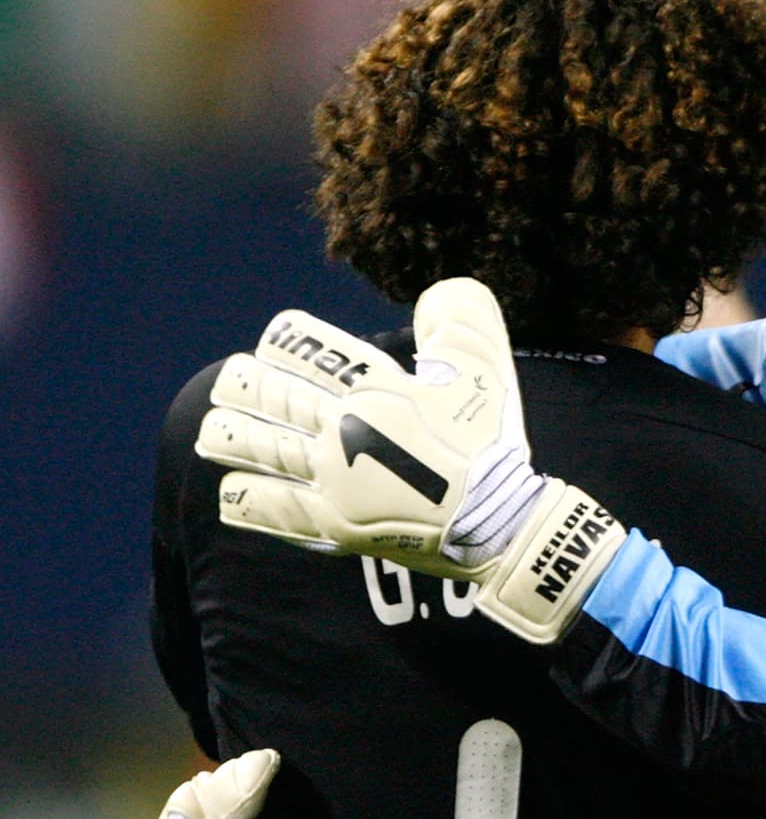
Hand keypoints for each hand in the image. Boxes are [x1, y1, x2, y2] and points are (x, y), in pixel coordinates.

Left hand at [198, 278, 624, 642]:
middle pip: (270, 395)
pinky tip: (230, 492)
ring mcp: (333, 480)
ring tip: (213, 431)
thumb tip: (437, 292)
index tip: (279, 343)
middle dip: (244, 386)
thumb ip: (460, 316)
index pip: (306, 348)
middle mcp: (342, 428)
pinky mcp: (334, 526)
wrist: (500, 526)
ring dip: (230, 437)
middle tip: (232, 384)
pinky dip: (245, 498)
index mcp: (374, 386)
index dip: (285, 340)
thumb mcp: (486, 366)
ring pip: (260, 448)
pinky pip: (272, 509)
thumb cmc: (491, 446)